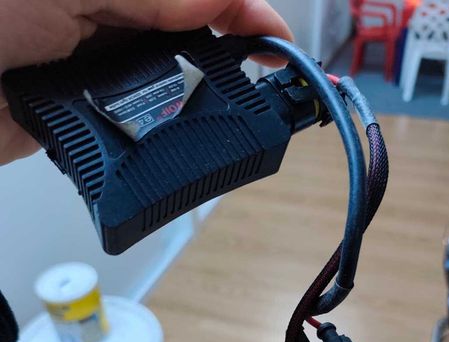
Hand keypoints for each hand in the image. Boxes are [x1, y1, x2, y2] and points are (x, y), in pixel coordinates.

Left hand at [0, 0, 290, 164]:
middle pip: (188, 38)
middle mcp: (106, 24)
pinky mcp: (87, 124)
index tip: (275, 40)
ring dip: (202, 98)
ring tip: (238, 110)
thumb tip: (215, 2)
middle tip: (266, 80)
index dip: (239, 12)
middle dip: (230, 55)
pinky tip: (183, 136)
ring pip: (168, 87)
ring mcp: (98, 76)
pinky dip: (161, 135)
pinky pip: (137, 131)